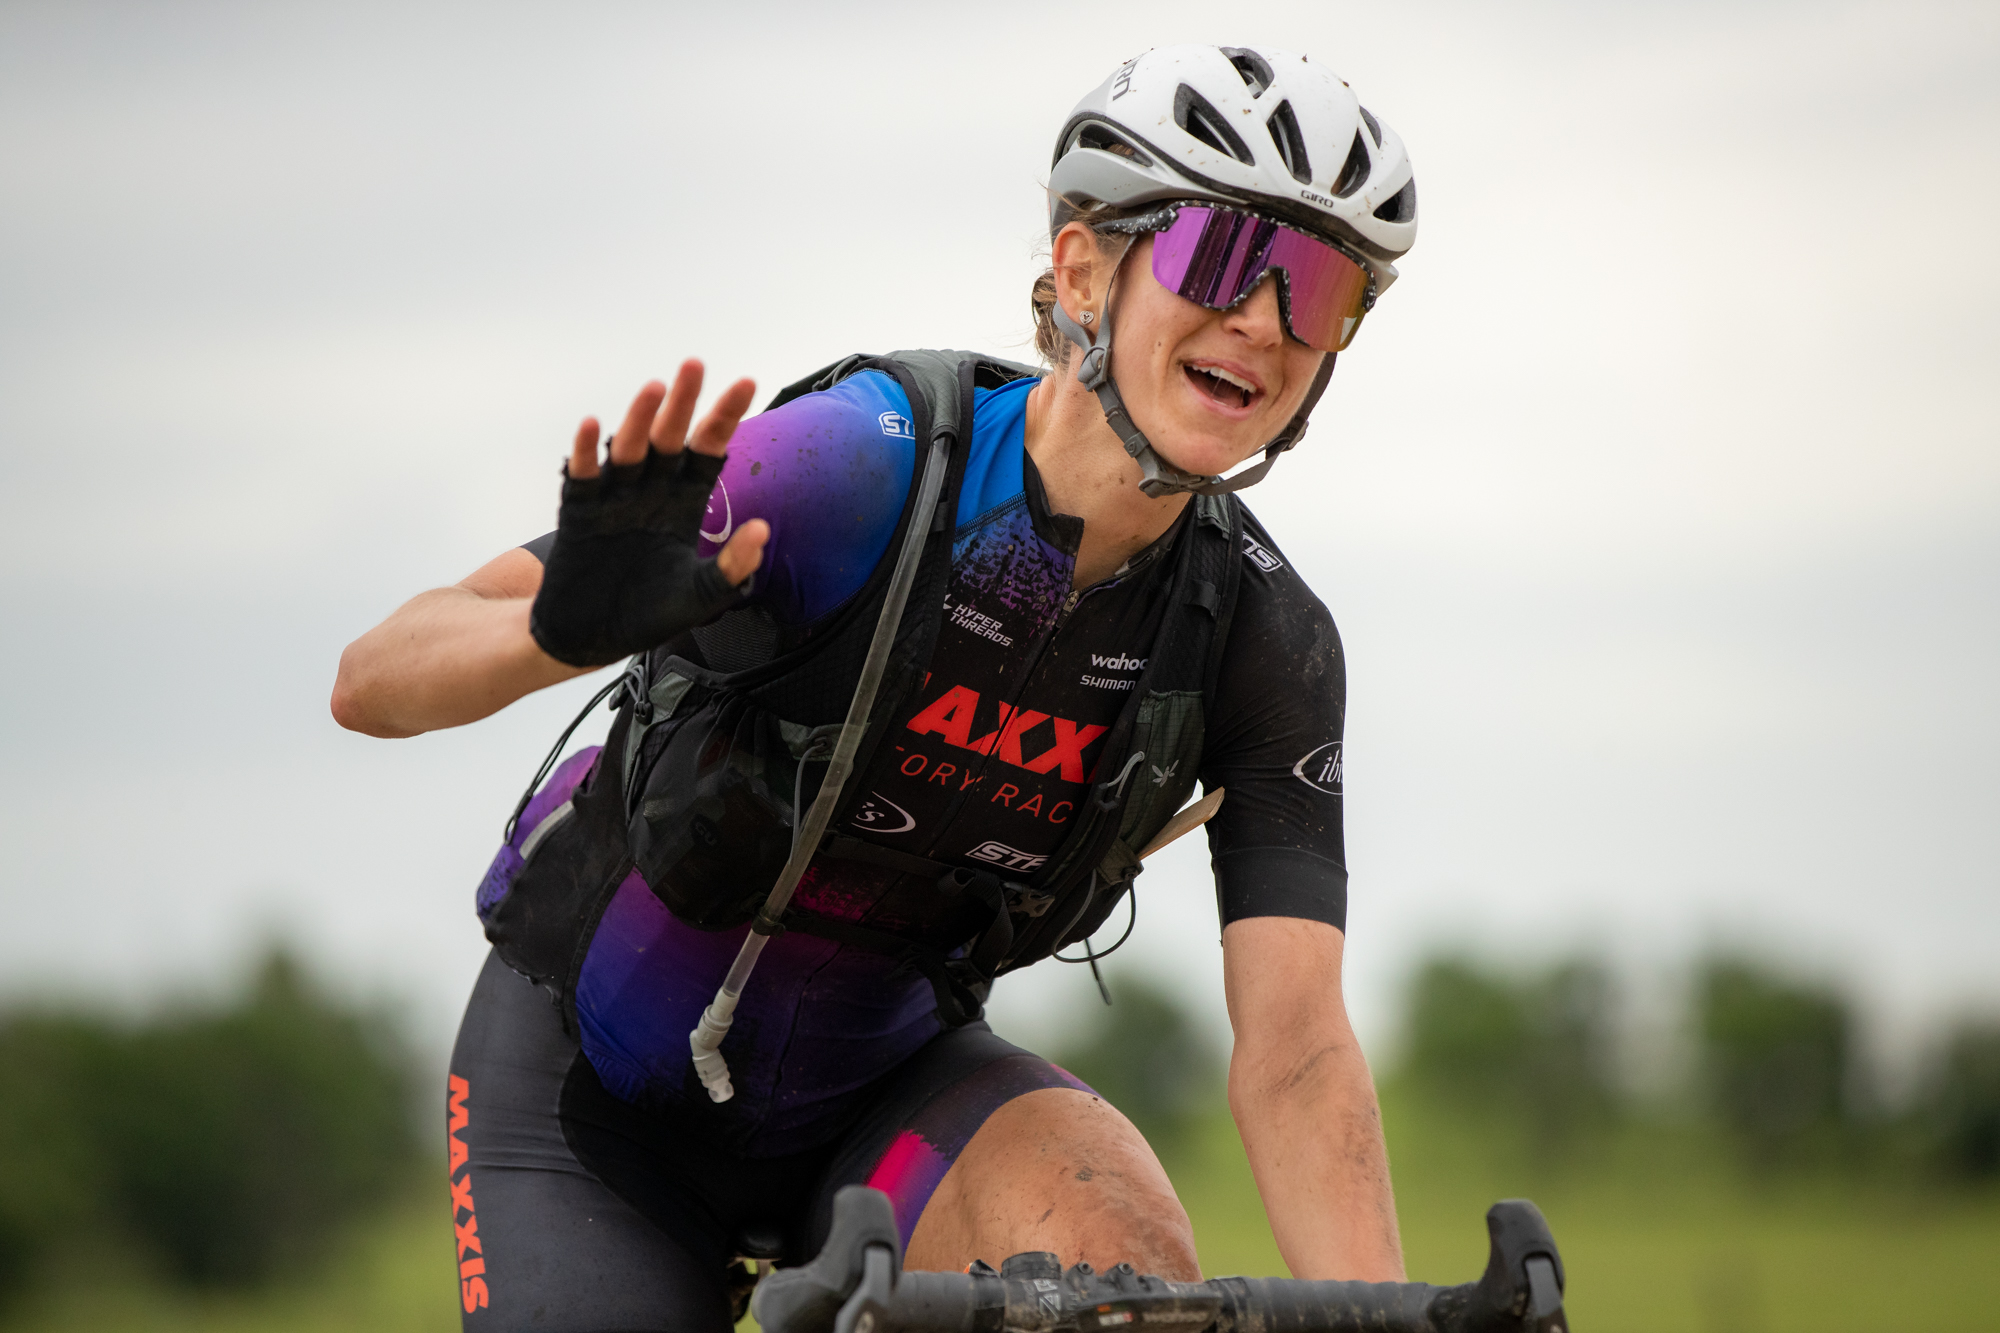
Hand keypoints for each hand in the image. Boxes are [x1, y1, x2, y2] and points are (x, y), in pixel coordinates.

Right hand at [529, 360, 771, 667]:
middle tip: (696, 365)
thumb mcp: (699, 598)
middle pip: (669, 437)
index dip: (725, 418)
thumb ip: (732, 568)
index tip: (746, 383)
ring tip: (654, 390)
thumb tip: (762, 531)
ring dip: (639, 418)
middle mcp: (650, 490)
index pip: (709, 450)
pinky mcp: (580, 511)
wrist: (591, 638)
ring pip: (629, 448)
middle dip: (683, 402)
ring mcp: (614, 497)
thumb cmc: (645, 615)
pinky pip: (582, 475)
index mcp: (683, 503)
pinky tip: (592, 426)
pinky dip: (585, 451)